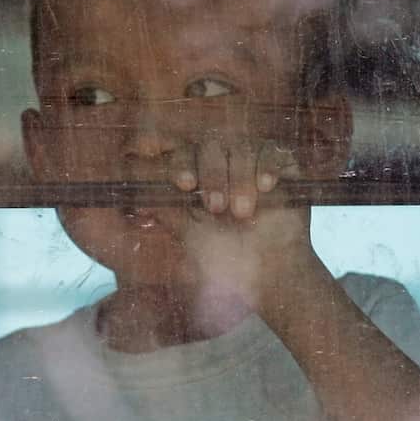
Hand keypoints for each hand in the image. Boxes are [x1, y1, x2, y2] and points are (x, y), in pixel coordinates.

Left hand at [165, 134, 324, 308]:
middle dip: (213, 174)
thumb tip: (136, 200)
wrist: (268, 275)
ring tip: (243, 212)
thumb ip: (167, 213)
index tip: (185, 184)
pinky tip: (266, 186)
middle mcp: (223, 163)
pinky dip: (268, 165)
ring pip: (242, 148)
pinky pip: (274, 151)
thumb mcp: (191, 235)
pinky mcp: (283, 166)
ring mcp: (253, 162)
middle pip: (212, 145)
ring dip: (240, 177)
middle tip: (217, 208)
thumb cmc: (225, 258)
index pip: (184, 153)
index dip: (181, 163)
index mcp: (197, 174)